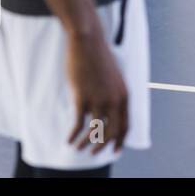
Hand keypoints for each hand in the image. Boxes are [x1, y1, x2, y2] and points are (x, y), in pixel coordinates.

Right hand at [66, 30, 128, 154]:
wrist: (88, 42)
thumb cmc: (99, 58)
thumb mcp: (113, 78)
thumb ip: (114, 94)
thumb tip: (110, 110)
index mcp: (125, 94)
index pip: (126, 124)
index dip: (121, 140)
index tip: (115, 151)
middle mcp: (114, 99)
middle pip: (113, 132)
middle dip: (103, 146)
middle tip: (94, 153)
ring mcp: (99, 98)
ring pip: (95, 131)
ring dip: (86, 143)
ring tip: (78, 148)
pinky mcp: (82, 96)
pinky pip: (79, 123)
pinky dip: (73, 134)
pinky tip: (68, 139)